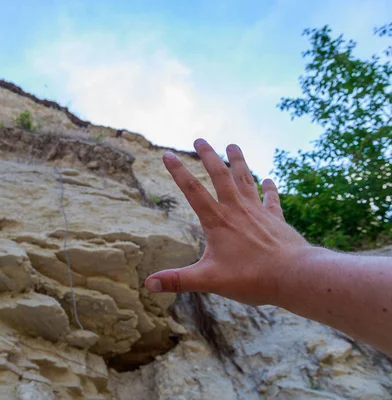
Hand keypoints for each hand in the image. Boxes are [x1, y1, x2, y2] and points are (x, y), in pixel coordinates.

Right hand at [145, 139, 311, 305]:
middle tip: (199, 139)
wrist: (294, 276)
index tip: (167, 154)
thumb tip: (149, 284)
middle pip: (220, 175)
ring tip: (232, 145)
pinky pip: (271, 199)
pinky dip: (269, 188)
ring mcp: (258, 212)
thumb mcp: (208, 280)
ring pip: (246, 179)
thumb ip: (178, 280)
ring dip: (238, 161)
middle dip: (208, 156)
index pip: (192, 191)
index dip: (178, 172)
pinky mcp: (276, 219)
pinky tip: (269, 179)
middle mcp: (237, 210)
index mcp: (217, 221)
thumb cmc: (251, 278)